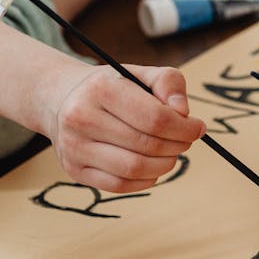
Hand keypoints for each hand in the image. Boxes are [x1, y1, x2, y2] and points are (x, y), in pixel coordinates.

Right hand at [42, 64, 206, 192]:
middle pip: (148, 145)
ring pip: (135, 169)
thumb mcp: (141, 73)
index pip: (155, 118)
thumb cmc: (113, 87)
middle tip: (186, 140)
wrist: (61, 99)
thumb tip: (183, 112)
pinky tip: (153, 165)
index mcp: (101, 90)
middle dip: (178, 145)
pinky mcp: (75, 170)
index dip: (185, 128)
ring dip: (165, 164)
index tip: (198, 127)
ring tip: (171, 152)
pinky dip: (147, 179)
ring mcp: (74, 147)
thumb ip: (169, 83)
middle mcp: (81, 118)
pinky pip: (121, 185)